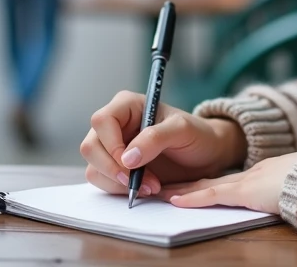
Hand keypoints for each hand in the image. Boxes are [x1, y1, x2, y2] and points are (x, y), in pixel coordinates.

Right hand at [80, 91, 247, 197]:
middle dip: (114, 169)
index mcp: (127, 105)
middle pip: (91, 147)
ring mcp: (111, 147)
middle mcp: (114, 125)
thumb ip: (155, 138)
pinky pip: (103, 182)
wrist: (205, 155)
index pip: (102, 121)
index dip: (111, 144)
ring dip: (119, 183)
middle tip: (141, 182)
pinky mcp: (114, 168)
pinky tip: (145, 189)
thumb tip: (126, 158)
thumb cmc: (196, 135)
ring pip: (94, 167)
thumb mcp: (182, 130)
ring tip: (151, 186)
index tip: (131, 163)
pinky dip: (120, 190)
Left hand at [160, 152, 296, 214]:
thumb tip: (282, 199)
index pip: (226, 181)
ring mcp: (246, 182)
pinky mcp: (244, 192)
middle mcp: (249, 175)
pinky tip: (176, 201)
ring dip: (182, 191)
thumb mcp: (295, 187)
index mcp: (261, 174)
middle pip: (210, 181)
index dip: (204, 183)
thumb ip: (282, 191)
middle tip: (163, 186)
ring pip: (205, 186)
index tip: (188, 185)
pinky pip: (213, 195)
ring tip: (160, 192)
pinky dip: (193, 199)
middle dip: (185, 185)